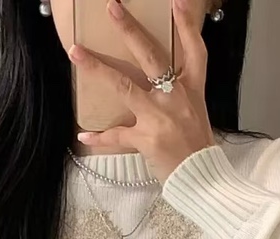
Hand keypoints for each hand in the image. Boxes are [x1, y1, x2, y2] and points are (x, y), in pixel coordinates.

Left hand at [71, 0, 215, 181]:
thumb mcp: (195, 114)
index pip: (194, 51)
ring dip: (98, 68)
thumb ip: (177, 96)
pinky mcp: (145, 138)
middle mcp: (175, 97)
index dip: (186, 25)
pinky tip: (83, 135)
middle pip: (151, 57)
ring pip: (124, 86)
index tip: (177, 2)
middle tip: (112, 7)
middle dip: (130, 31)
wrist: (203, 179)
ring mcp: (159, 116)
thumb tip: (156, 85)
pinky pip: (117, 135)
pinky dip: (100, 137)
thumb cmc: (198, 149)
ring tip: (76, 52)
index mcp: (191, 90)